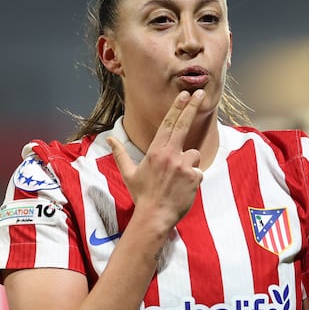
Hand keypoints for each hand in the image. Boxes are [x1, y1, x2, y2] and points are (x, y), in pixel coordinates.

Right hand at [107, 90, 204, 229]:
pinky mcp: (194, 177)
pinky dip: (193, 179)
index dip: (177, 108)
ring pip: (193, 155)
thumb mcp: (128, 173)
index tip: (184, 95)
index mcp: (155, 152)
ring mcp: (184, 165)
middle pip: (183, 125)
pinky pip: (198, 172)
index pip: (168, 124)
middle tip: (199, 93)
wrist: (154, 216)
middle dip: (192, 107)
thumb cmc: (142, 195)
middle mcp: (170, 155)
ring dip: (189, 163)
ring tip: (176, 180)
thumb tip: (109, 139)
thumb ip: (120, 154)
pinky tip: (182, 189)